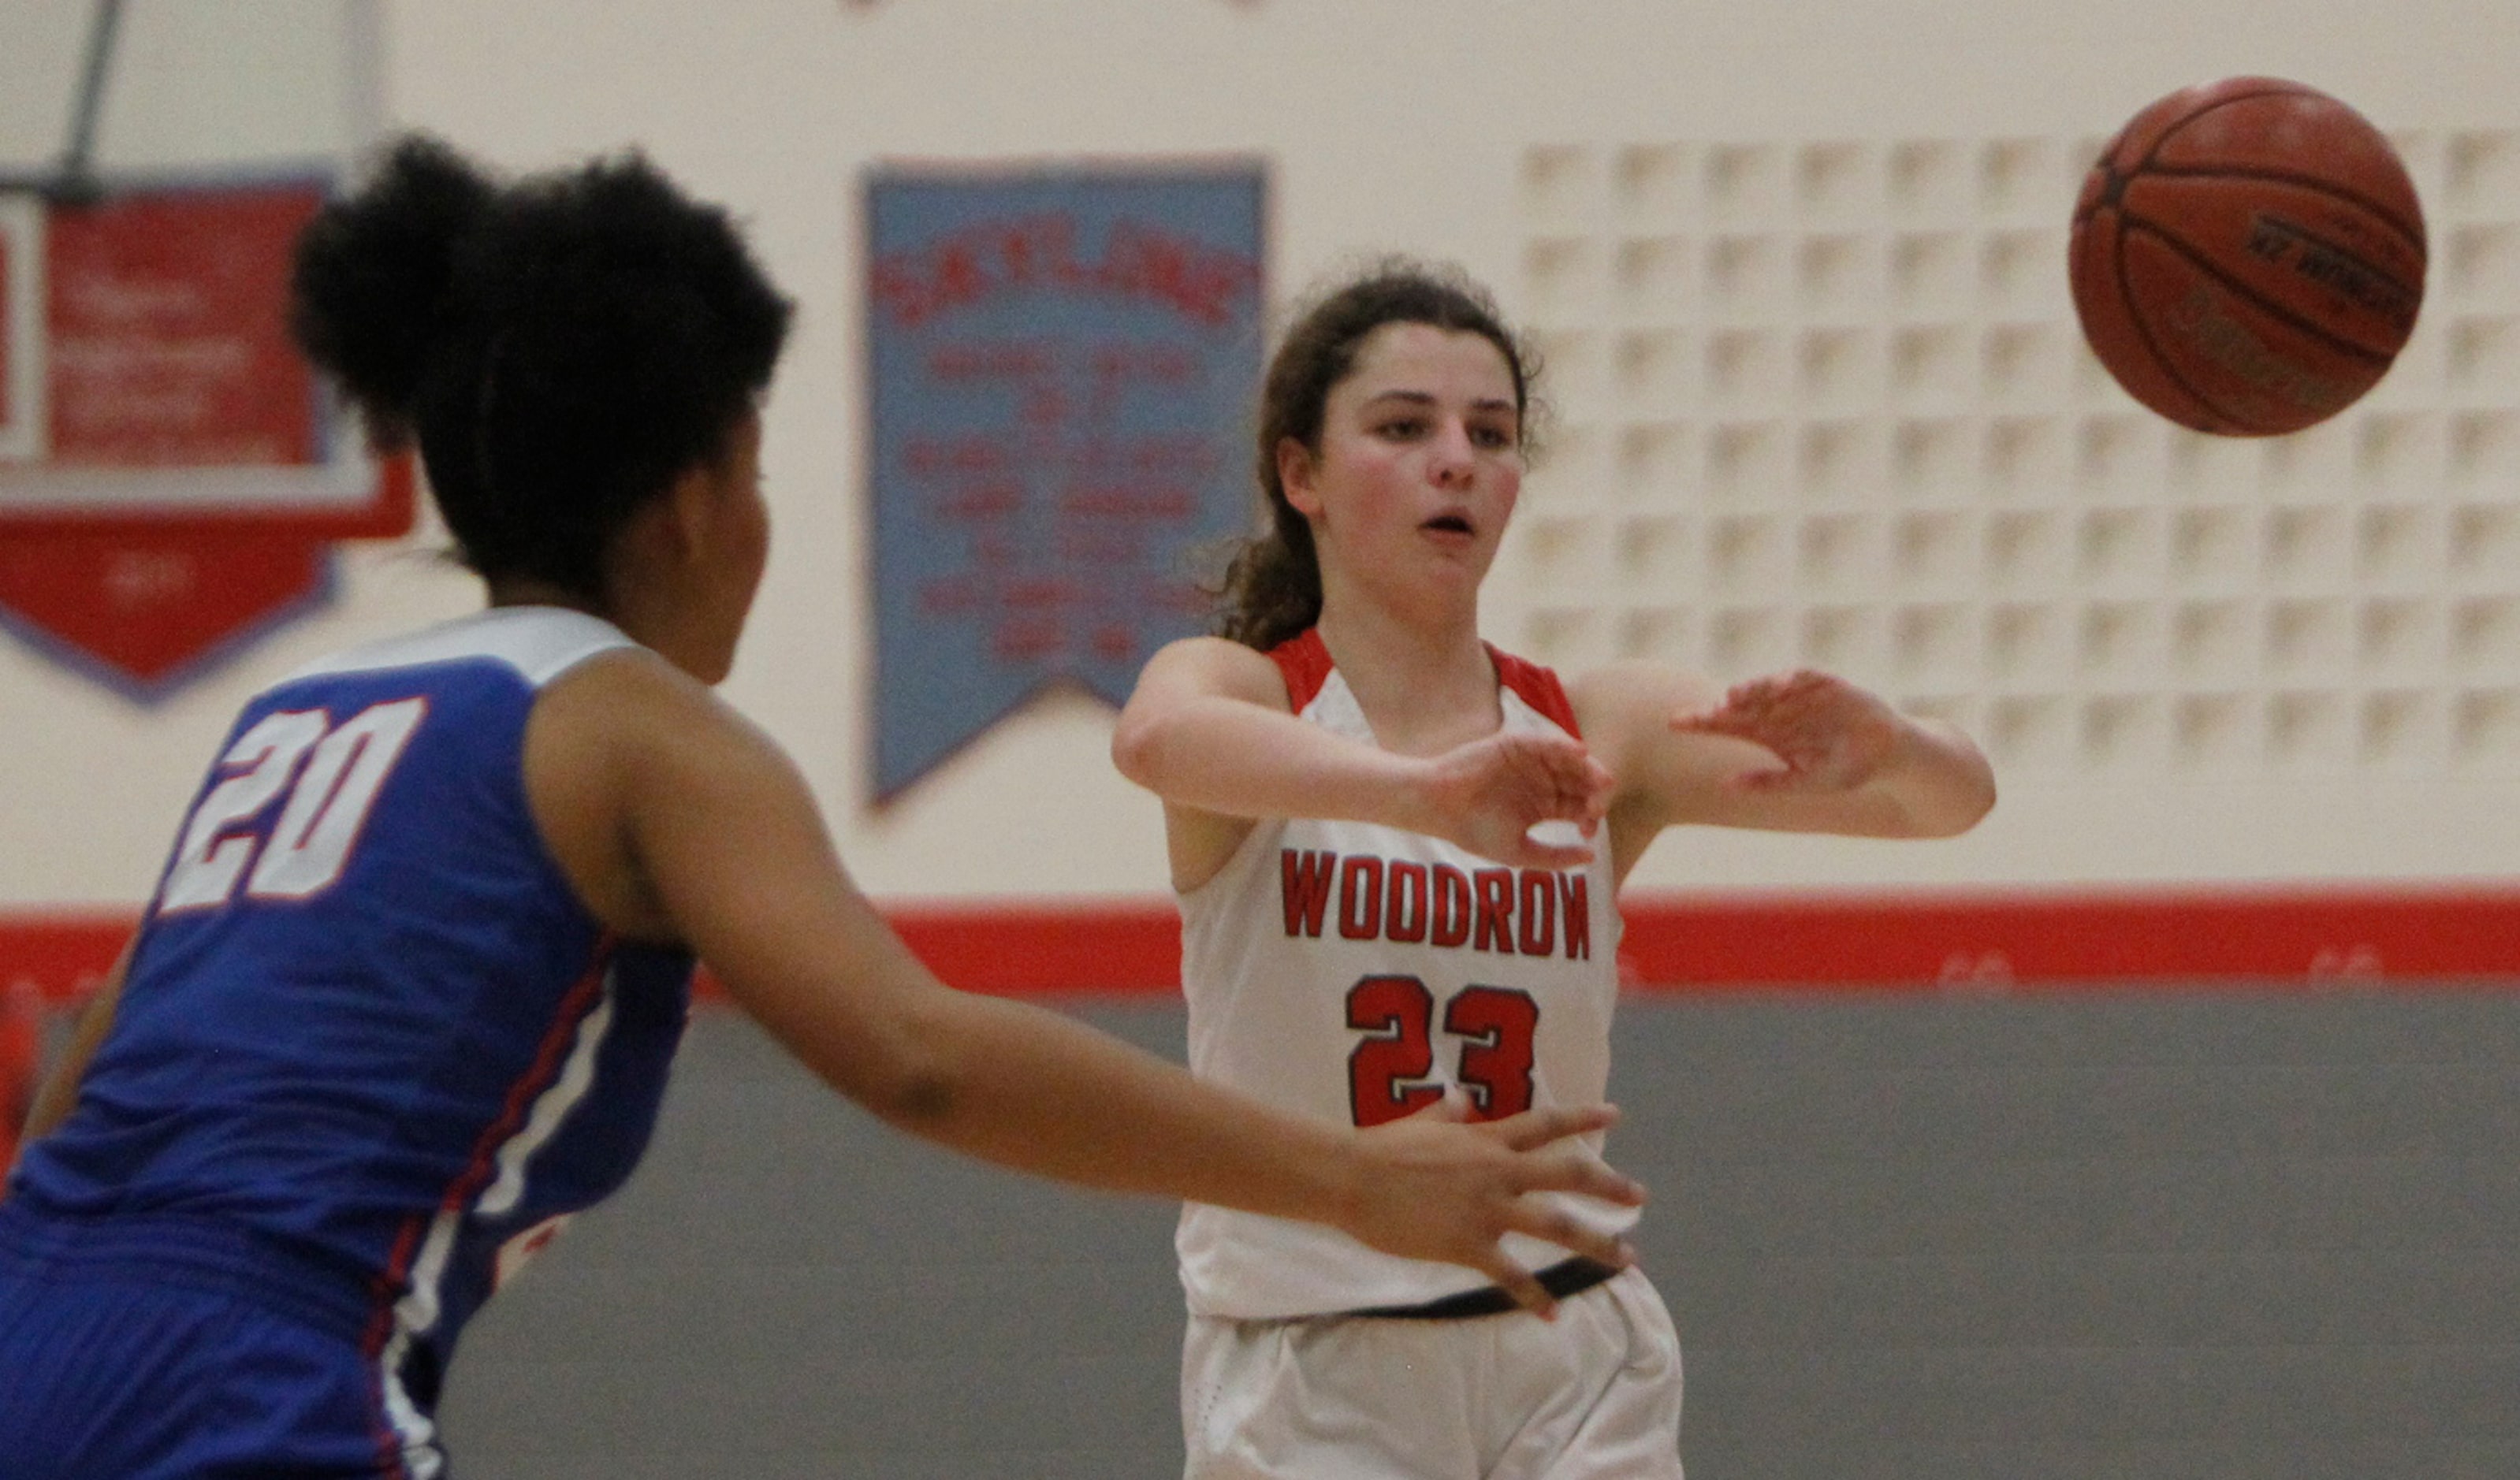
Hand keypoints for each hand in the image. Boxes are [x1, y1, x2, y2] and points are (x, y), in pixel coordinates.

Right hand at [1339, 1095, 1645, 1316]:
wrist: (1351, 1177)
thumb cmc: (1379, 1148)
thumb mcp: (1418, 1122)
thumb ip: (1444, 1114)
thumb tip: (1457, 1100)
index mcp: (1486, 1139)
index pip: (1546, 1123)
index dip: (1583, 1116)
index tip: (1616, 1113)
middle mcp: (1497, 1170)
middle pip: (1568, 1174)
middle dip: (1609, 1186)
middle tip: (1640, 1197)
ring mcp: (1486, 1208)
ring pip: (1556, 1225)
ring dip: (1597, 1243)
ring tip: (1626, 1258)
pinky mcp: (1468, 1244)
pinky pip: (1511, 1275)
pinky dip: (1534, 1296)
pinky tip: (1553, 1314)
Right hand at [1413, 730, 1614, 867]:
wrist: (1439, 806)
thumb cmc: (1474, 831)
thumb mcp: (1519, 851)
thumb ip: (1555, 856)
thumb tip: (1592, 857)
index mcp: (1544, 806)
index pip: (1580, 808)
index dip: (1591, 818)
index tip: (1586, 832)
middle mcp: (1543, 781)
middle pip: (1582, 783)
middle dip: (1596, 793)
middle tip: (1598, 805)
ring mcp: (1532, 762)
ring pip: (1571, 762)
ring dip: (1589, 769)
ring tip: (1600, 781)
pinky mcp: (1518, 744)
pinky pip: (1548, 742)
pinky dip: (1565, 745)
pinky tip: (1579, 755)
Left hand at [1672, 669, 1901, 793]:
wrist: (1891, 759)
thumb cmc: (1847, 771)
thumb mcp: (1806, 783)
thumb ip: (1769, 784)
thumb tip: (1725, 786)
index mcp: (1771, 733)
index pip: (1730, 724)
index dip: (1703, 722)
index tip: (1675, 723)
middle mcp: (1782, 710)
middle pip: (1744, 703)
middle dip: (1723, 706)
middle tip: (1703, 712)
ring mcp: (1805, 696)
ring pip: (1772, 688)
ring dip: (1755, 689)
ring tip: (1734, 697)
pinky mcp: (1832, 686)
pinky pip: (1810, 677)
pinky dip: (1797, 678)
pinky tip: (1783, 684)